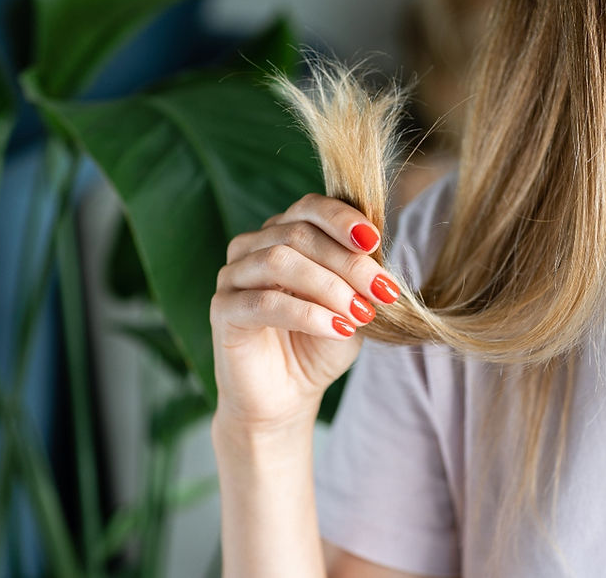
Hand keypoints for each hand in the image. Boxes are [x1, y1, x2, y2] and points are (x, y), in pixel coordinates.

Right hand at [210, 193, 400, 431]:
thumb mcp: (351, 304)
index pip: (309, 208)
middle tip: (382, 291)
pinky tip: (338, 330)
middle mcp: (253, 247)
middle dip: (348, 262)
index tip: (375, 242)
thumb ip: (359, 276)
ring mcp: (232, 276)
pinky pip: (264, 303)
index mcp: (282, 234)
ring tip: (361, 313)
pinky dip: (307, 314)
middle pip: (299, 234)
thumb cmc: (319, 345)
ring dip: (329, 286)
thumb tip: (379, 253)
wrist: (287, 397)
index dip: (343, 219)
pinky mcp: (222, 310)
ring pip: (280, 261)